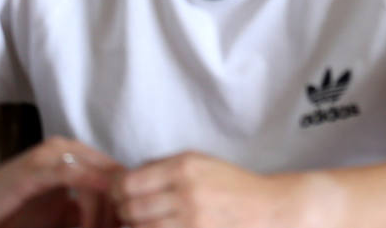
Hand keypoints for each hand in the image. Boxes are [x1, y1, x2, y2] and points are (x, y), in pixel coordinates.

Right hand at [0, 136, 122, 227]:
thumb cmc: (16, 217)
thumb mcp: (62, 215)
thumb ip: (88, 212)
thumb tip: (123, 220)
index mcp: (77, 154)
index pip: (118, 173)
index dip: (127, 200)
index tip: (128, 225)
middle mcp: (67, 148)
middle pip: (114, 173)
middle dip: (119, 207)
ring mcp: (50, 155)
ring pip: (98, 175)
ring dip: (105, 209)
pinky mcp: (34, 168)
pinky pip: (72, 174)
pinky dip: (89, 195)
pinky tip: (92, 219)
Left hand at [111, 152, 313, 227]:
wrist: (268, 209)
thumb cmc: (232, 186)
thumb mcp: (202, 164)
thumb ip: (163, 168)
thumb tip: (120, 179)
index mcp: (185, 166)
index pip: (128, 182)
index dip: (117, 190)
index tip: (120, 193)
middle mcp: (185, 192)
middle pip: (129, 208)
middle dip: (124, 211)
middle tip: (131, 210)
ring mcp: (190, 220)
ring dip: (137, 226)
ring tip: (147, 221)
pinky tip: (160, 226)